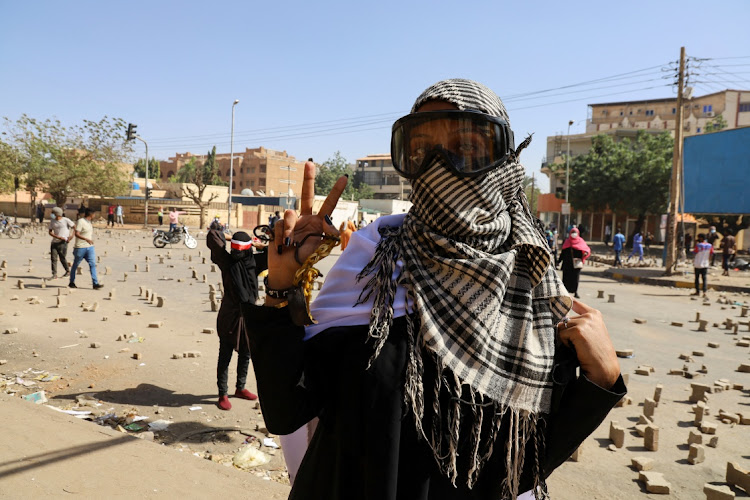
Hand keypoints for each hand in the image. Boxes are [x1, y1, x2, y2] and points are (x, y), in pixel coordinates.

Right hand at [266, 161, 346, 294]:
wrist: (286, 269)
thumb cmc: (305, 259)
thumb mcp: (318, 247)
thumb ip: (320, 232)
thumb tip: (318, 216)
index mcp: (320, 223)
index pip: (329, 204)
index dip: (336, 191)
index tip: (344, 177)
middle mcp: (307, 218)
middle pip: (307, 196)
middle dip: (308, 179)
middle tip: (310, 163)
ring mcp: (293, 221)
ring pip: (290, 215)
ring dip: (288, 230)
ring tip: (289, 244)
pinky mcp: (279, 225)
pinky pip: (279, 225)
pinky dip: (280, 236)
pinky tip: (281, 244)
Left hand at [557, 299, 619, 388]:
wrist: (604, 368)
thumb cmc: (596, 353)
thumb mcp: (592, 334)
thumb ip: (580, 324)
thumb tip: (560, 320)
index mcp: (594, 315)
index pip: (575, 302)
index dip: (565, 301)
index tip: (559, 297)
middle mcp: (590, 316)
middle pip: (564, 319)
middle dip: (566, 332)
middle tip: (578, 344)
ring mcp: (584, 322)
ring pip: (561, 327)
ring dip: (565, 339)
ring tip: (578, 347)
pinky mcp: (578, 330)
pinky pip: (561, 335)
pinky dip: (566, 344)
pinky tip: (577, 349)